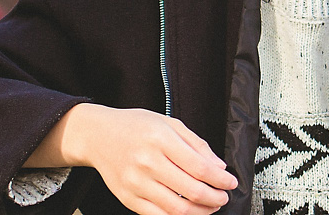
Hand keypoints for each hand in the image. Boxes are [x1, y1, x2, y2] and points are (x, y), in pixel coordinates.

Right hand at [35, 104, 237, 214]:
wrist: (98, 135)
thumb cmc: (134, 126)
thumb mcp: (168, 123)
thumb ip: (195, 144)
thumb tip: (218, 167)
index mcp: (160, 139)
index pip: (199, 167)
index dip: (220, 179)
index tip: (230, 182)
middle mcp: (147, 162)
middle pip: (191, 190)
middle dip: (214, 198)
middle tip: (223, 197)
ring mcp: (136, 183)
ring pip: (177, 209)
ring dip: (200, 212)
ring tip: (210, 207)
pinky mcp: (128, 198)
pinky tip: (187, 212)